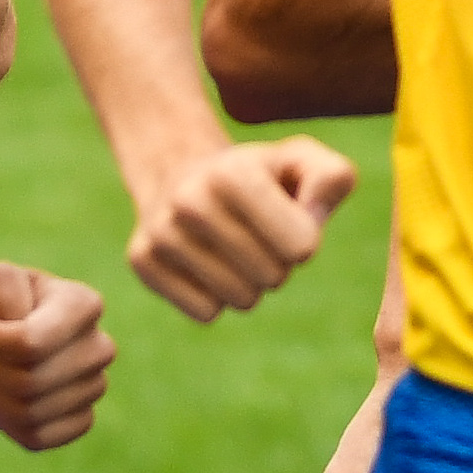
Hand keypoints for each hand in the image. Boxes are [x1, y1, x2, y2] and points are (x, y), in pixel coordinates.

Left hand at [0, 261, 112, 448]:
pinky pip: (39, 436)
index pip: (29, 343)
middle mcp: (99, 346)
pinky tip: (8, 397)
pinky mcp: (81, 420)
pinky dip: (9, 422)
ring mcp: (94, 386)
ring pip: (32, 411)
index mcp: (83, 303)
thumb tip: (29, 336)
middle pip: (30, 380)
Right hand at [127, 137, 354, 319]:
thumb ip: (331, 177)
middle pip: (272, 277)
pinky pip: (204, 311)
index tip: (286, 219)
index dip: (304, 241)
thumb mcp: (301, 161)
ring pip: (240, 298)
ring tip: (232, 250)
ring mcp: (160, 231)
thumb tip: (313, 216)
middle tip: (257, 237)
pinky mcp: (141, 260)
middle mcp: (188, 199)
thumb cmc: (258, 176)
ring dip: (247, 283)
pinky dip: (213, 297)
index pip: (301, 248)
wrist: (181, 174)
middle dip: (277, 264)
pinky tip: (203, 264)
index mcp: (232, 172)